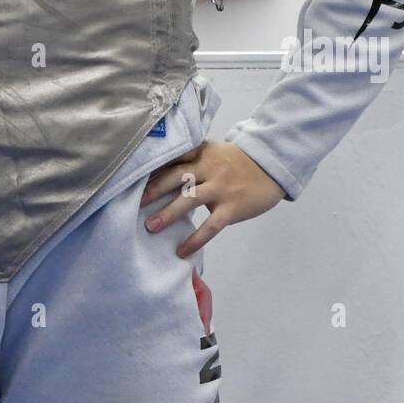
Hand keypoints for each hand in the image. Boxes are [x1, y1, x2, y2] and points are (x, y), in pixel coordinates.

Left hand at [140, 140, 285, 258]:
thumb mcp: (214, 151)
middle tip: (134, 202)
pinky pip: (211, 226)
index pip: (173, 158)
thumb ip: (192, 158)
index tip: (133, 176)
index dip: (153, 167)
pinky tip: (182, 251)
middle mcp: (209, 168)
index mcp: (201, 153)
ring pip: (189, 200)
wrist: (270, 166)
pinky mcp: (232, 207)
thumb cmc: (236, 161)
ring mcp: (221, 187)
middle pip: (176, 177)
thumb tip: (160, 171)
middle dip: (154, 190)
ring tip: (150, 227)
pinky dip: (195, 239)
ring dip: (168, 214)